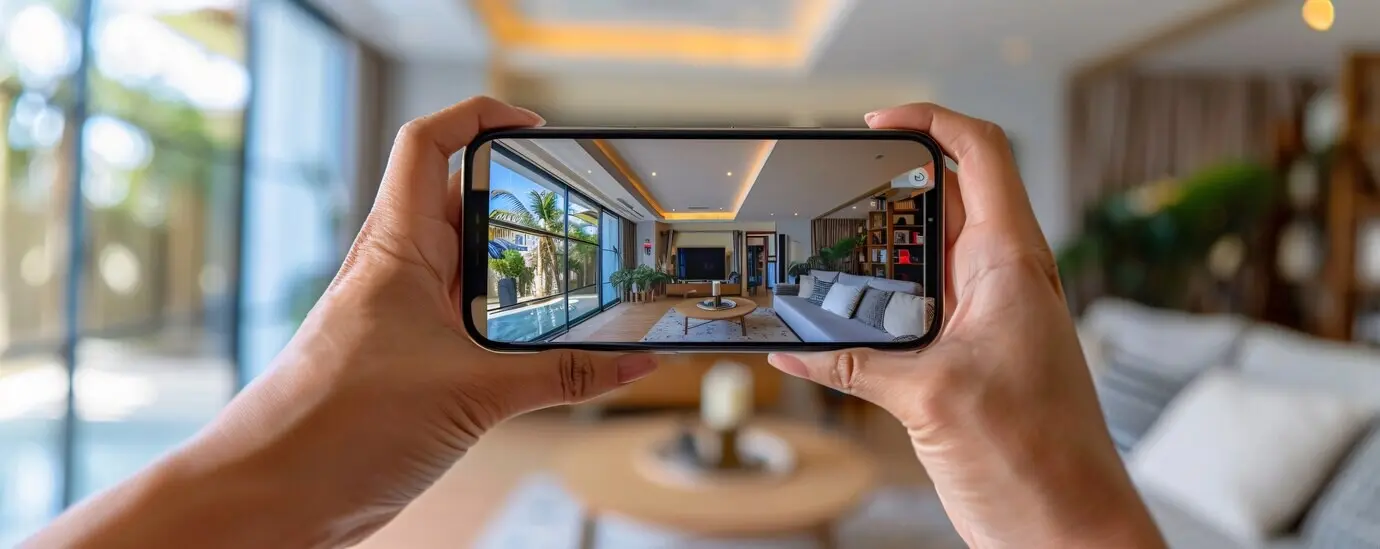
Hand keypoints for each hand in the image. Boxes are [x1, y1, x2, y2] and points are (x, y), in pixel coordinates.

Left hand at [26, 97, 658, 548]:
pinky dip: (507, 330)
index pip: (429, 145)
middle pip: (465, 209)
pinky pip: (467, 326)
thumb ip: (563, 377)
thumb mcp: (472, 395)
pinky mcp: (407, 363)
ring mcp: (401, 318)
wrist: (272, 496)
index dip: (479, 118)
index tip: (533, 126)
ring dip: (517, 276)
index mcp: (396, 248)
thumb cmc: (334, 428)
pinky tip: (544, 350)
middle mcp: (396, 272)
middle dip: (522, 209)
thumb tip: (631, 362)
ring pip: (469, 272)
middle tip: (580, 221)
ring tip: (576, 285)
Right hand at [768, 104, 1164, 548]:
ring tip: (830, 246)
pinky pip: (922, 307)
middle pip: (949, 197)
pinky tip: (840, 318)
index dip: (930, 121)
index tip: (876, 123)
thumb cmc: (1038, 464)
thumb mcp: (929, 400)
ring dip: (886, 245)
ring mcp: (989, 319)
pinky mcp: (973, 356)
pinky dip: (881, 301)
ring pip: (932, 253)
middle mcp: (1004, 281)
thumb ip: (854, 365)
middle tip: (836, 185)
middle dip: (893, 183)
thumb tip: (789, 353)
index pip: (980, 154)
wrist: (1069, 531)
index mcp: (1011, 265)